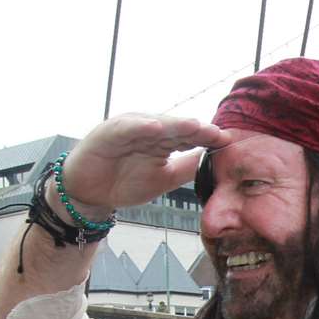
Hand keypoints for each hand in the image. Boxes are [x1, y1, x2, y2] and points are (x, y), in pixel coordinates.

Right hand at [56, 114, 231, 213]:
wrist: (90, 193)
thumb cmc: (125, 182)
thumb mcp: (164, 179)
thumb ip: (187, 168)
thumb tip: (214, 162)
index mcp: (163, 141)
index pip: (189, 137)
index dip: (208, 138)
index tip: (228, 142)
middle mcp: (149, 131)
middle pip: (177, 128)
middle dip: (198, 130)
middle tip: (217, 133)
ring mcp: (130, 129)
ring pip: (156, 124)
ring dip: (175, 124)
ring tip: (195, 126)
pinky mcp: (109, 132)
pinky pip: (126, 128)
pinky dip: (140, 126)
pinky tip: (155, 127)